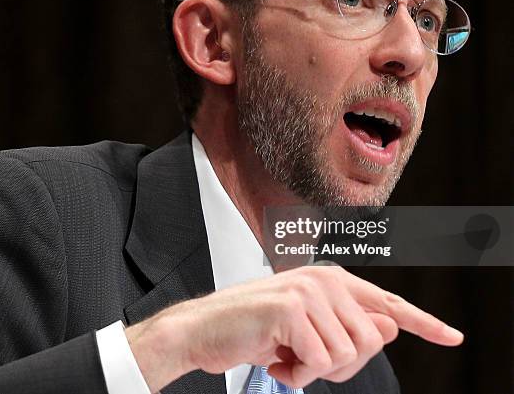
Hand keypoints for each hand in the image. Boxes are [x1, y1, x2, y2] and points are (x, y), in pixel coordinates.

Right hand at [126, 266, 462, 391]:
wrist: (203, 331)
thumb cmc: (253, 331)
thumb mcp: (307, 332)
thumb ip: (348, 326)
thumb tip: (390, 327)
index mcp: (329, 281)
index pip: (386, 301)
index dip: (423, 322)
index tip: (452, 336)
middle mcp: (323, 280)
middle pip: (370, 341)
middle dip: (339, 364)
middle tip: (303, 361)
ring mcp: (308, 291)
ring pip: (347, 354)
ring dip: (315, 370)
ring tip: (286, 356)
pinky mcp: (292, 308)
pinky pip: (319, 362)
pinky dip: (298, 375)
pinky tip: (275, 359)